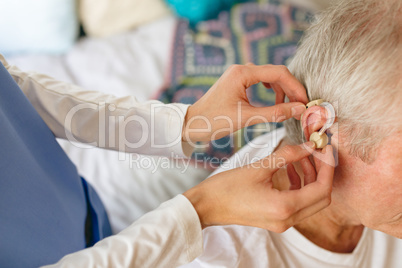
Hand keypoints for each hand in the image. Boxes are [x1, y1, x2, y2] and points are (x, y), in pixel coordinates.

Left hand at [182, 64, 307, 142]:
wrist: (192, 124)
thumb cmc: (214, 121)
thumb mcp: (246, 118)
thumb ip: (275, 113)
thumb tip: (299, 110)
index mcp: (242, 73)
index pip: (278, 73)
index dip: (295, 86)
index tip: (305, 101)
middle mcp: (241, 69)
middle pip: (275, 73)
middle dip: (290, 88)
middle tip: (300, 106)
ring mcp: (238, 74)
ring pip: (269, 77)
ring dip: (281, 90)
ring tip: (288, 107)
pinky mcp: (237, 82)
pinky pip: (260, 81)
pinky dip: (271, 90)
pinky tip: (274, 101)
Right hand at [183, 142, 334, 231]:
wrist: (207, 205)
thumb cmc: (227, 187)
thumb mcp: (259, 167)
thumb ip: (288, 155)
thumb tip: (309, 145)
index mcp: (285, 207)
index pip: (322, 189)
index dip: (328, 167)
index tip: (327, 148)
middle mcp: (288, 219)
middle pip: (321, 198)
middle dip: (324, 172)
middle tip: (320, 150)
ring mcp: (282, 222)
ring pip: (310, 200)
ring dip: (311, 177)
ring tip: (303, 154)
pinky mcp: (276, 218)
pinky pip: (297, 202)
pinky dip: (299, 185)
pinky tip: (291, 167)